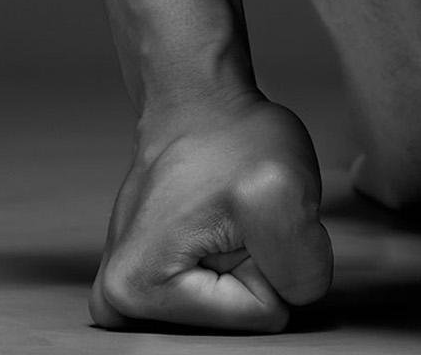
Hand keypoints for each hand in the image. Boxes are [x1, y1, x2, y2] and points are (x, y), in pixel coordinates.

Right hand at [89, 94, 332, 332]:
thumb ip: (302, 267)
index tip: (244, 215)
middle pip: (244, 319)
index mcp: (137, 292)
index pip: (262, 314)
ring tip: (227, 214)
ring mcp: (130, 290)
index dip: (270, 258)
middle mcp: (118, 301)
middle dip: (258, 264)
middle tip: (238, 214)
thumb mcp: (283, 193)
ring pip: (238, 306)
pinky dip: (236, 260)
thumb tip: (292, 296)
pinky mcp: (149, 278)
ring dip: (249, 260)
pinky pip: (224, 294)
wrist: (201, 102)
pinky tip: (220, 221)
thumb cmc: (232, 138)